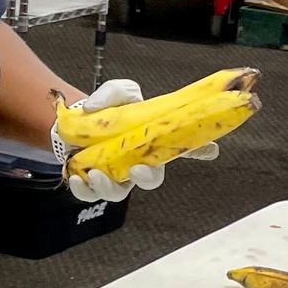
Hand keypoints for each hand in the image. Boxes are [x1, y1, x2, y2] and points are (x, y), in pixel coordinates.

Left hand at [55, 78, 217, 204]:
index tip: (211, 149)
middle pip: (152, 179)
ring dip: (108, 187)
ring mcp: (116, 176)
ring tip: (95, 174)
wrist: (77, 122)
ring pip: (119, 193)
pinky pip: (90, 194)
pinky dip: (83, 190)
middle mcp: (137, 163)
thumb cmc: (106, 111)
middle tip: (136, 170)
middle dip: (147, 178)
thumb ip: (112, 93)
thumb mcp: (116, 93)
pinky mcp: (92, 183)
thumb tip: (95, 107)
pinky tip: (76, 179)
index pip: (181, 147)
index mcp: (152, 142)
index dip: (200, 150)